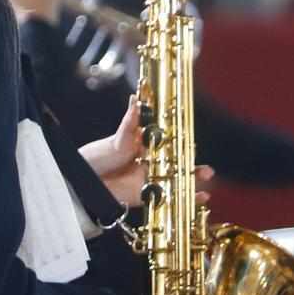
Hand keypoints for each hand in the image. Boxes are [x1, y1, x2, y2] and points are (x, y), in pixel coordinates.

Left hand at [81, 106, 214, 207]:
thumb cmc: (101, 156)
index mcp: (148, 144)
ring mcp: (153, 178)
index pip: (169, 139)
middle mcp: (154, 161)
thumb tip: (136, 97)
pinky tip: (200, 198)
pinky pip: (171, 196)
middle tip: (201, 157)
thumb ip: (130, 122)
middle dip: (193, 159)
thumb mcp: (118, 138)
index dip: (182, 139)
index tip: (191, 139)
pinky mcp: (150, 194)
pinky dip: (188, 197)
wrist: (86, 181)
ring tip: (206, 174)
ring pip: (179, 177)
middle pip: (179, 159)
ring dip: (195, 176)